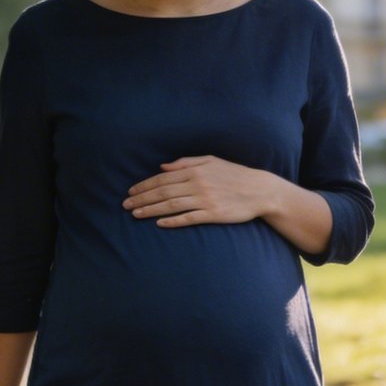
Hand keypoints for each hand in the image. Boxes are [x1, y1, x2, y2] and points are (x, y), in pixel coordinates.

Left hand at [123, 155, 274, 227]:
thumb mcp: (211, 161)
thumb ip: (186, 162)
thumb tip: (163, 166)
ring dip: (151, 210)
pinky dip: (173, 221)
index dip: (144, 185)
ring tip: (136, 214)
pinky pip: (189, 218)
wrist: (260, 190)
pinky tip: (160, 224)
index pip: (163, 177)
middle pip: (163, 191)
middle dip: (142, 198)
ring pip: (171, 205)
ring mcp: (205, 200)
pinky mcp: (213, 214)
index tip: (130, 191)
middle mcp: (198, 184)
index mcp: (195, 170)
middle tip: (125, 205)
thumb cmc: (234, 174)